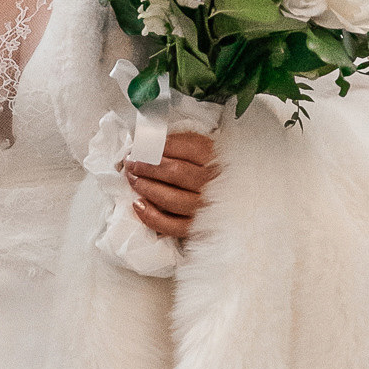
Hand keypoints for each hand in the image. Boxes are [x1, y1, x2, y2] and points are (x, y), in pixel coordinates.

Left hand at [130, 124, 215, 244]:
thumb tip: (148, 141)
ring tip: (133, 180)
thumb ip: (178, 141)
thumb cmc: (209, 165)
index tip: (140, 147)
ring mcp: (207, 206)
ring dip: (147, 189)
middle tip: (131, 164)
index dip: (158, 147)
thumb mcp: (200, 145)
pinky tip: (138, 204)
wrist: (237, 195)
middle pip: (176, 173)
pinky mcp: (198, 227)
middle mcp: (213, 182)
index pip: (185, 148)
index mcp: (215, 157)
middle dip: (147, 167)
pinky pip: (173, 226)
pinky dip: (152, 217)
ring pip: (173, 200)